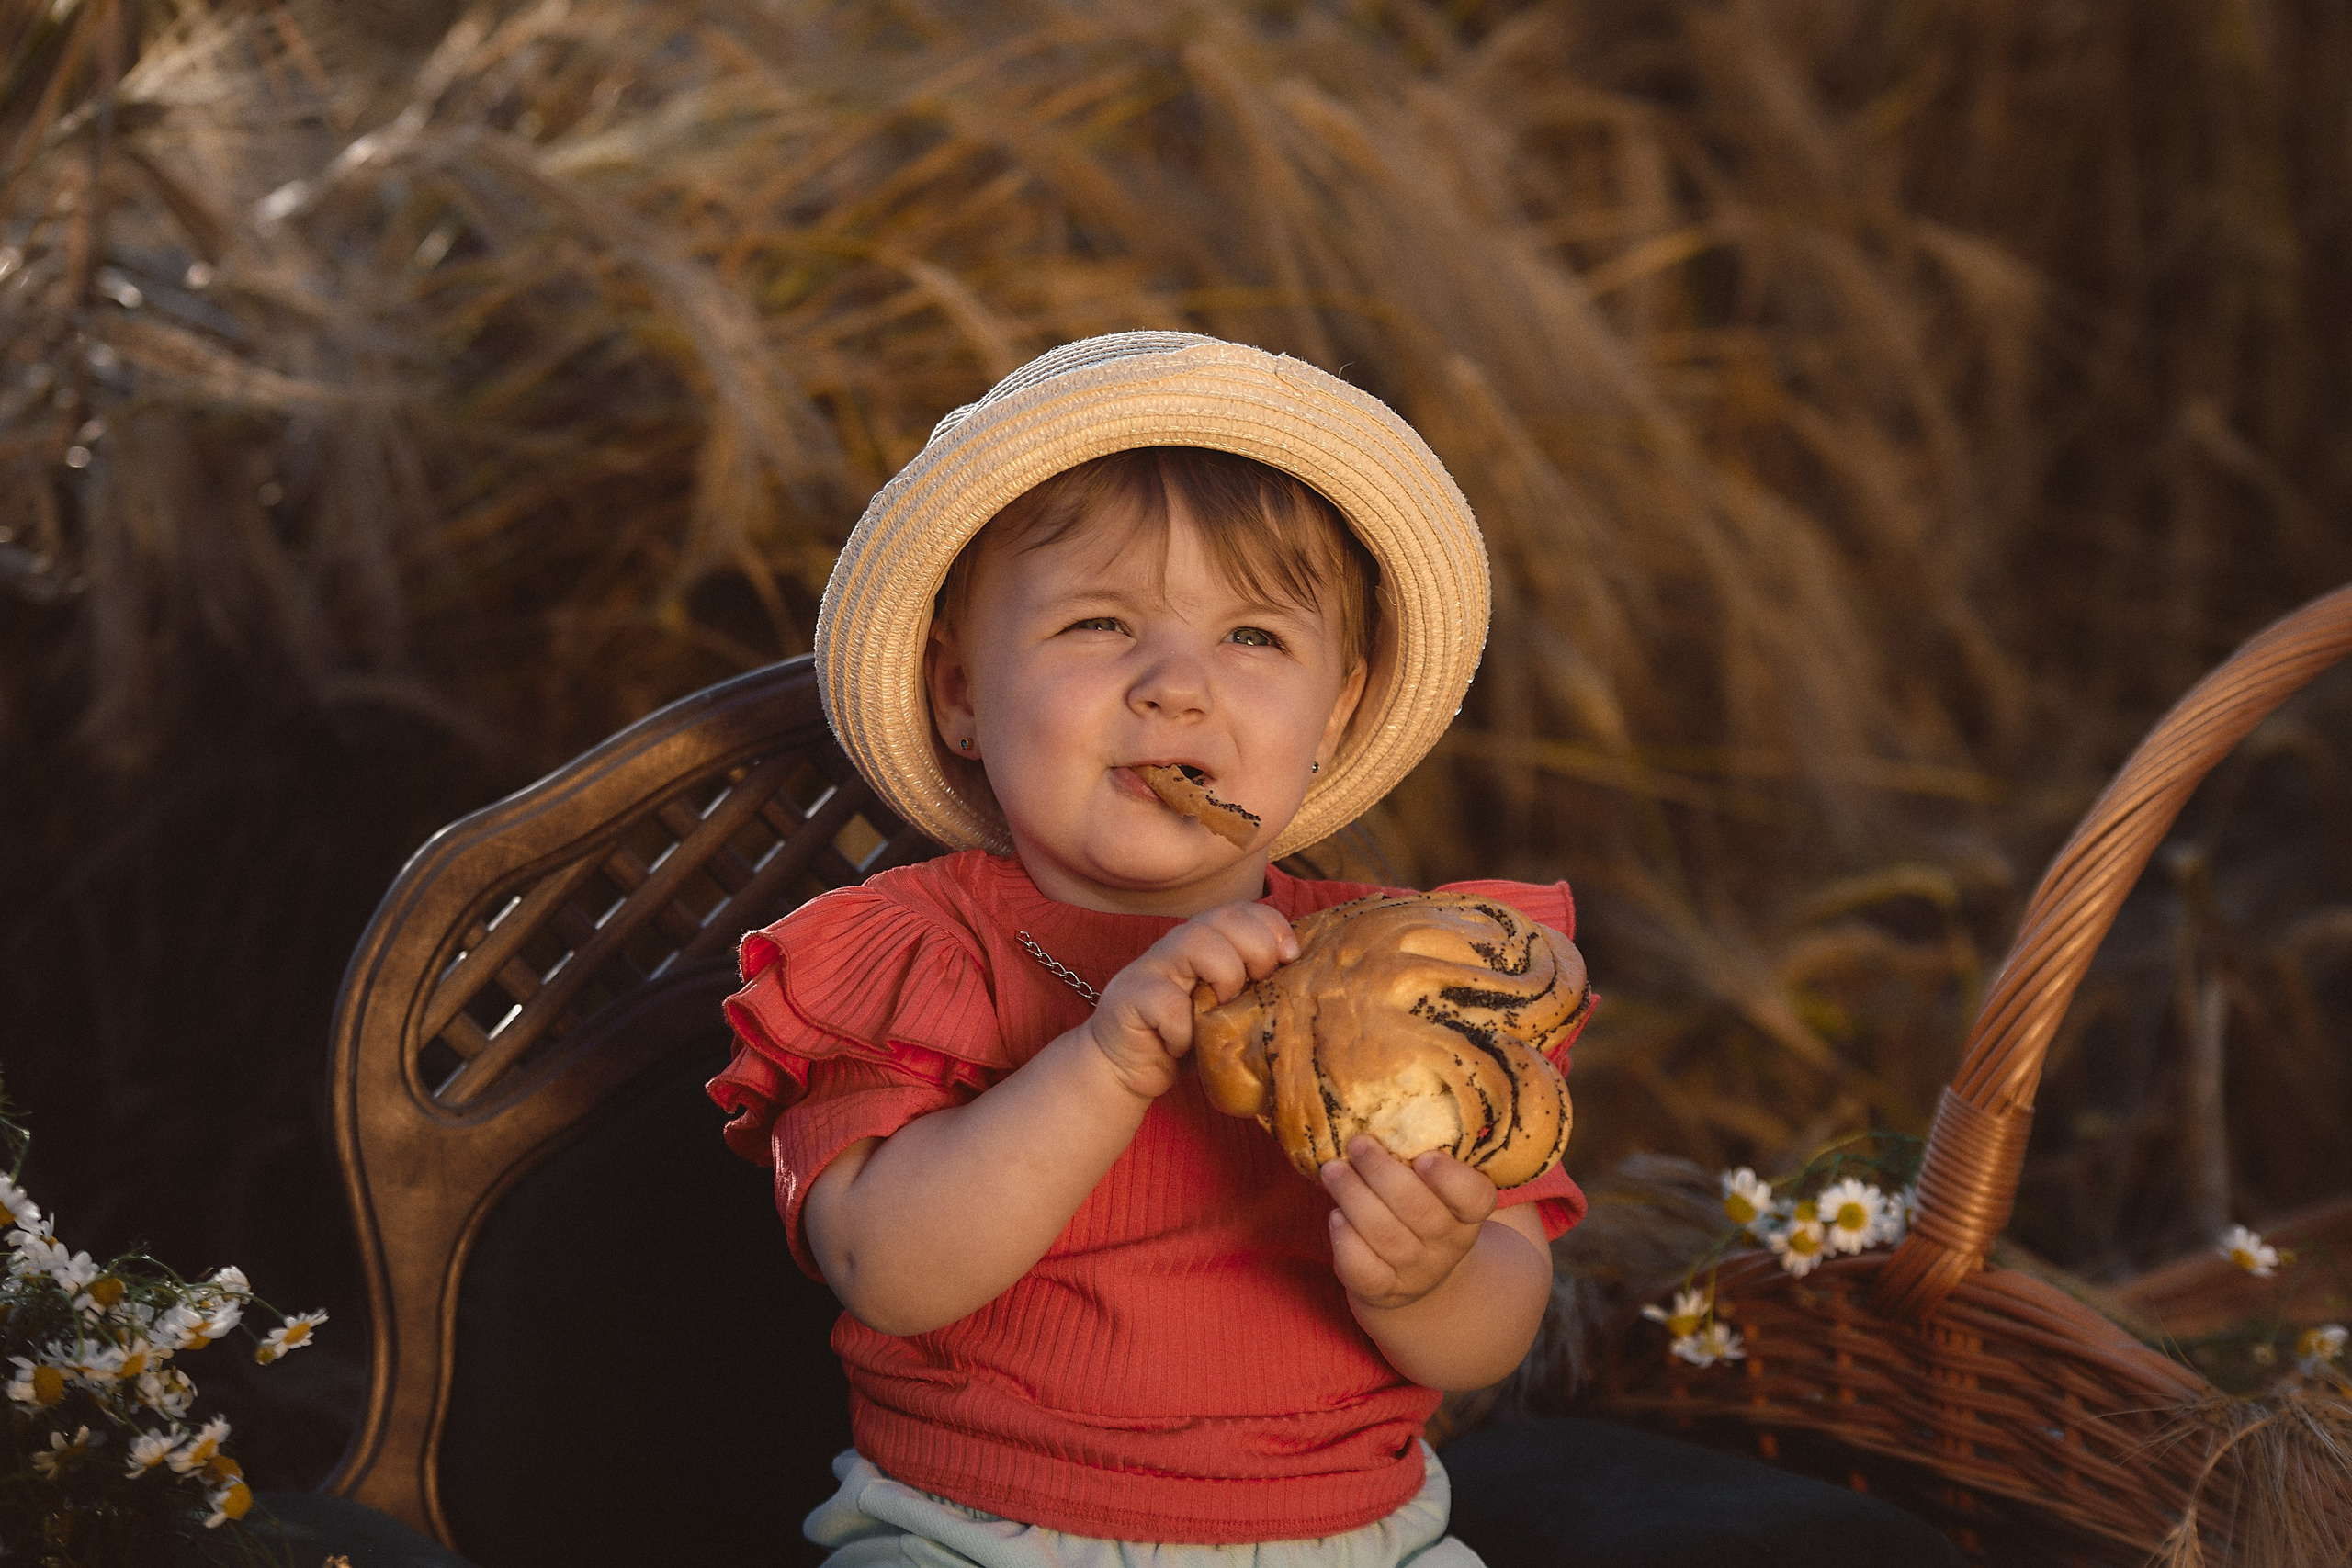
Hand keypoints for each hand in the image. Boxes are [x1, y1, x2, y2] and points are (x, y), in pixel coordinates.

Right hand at [1086, 903, 1297, 1099]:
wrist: (1129, 1068)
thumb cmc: (1188, 1038)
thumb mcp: (1231, 1011)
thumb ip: (1257, 989)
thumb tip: (1310, 983)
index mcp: (1208, 942)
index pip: (1244, 911)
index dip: (1273, 927)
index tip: (1291, 958)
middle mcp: (1179, 944)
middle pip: (1223, 917)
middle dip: (1256, 949)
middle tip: (1259, 988)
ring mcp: (1152, 967)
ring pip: (1195, 942)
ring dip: (1223, 977)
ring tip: (1221, 1012)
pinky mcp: (1129, 997)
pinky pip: (1167, 1003)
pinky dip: (1184, 1029)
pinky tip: (1184, 1045)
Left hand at [1322, 1137, 1497, 1309]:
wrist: (1414, 1273)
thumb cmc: (1421, 1209)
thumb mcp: (1437, 1189)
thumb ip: (1423, 1158)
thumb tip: (1380, 1107)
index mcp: (1468, 1213)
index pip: (1475, 1198)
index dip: (1451, 1179)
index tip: (1425, 1156)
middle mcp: (1447, 1245)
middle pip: (1419, 1210)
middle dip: (1383, 1173)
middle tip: (1358, 1143)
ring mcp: (1416, 1272)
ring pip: (1385, 1235)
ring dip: (1354, 1197)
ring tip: (1333, 1170)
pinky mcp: (1384, 1290)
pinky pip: (1365, 1271)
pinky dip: (1346, 1241)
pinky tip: (1335, 1216)